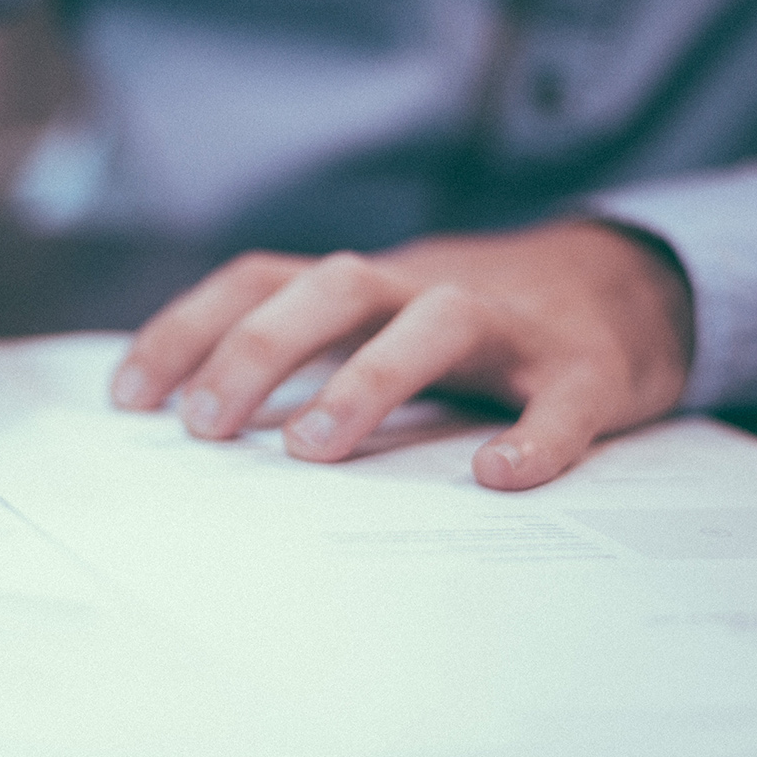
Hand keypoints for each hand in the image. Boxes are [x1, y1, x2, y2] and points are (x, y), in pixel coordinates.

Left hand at [110, 222, 693, 488]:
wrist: (629, 287)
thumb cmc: (473, 327)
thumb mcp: (380, 323)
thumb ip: (306, 356)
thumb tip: (194, 425)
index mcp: (367, 286)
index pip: (261, 280)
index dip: (189, 328)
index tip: (128, 398)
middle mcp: (426, 288)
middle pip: (335, 287)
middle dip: (260, 349)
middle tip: (205, 428)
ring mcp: (510, 325)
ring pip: (436, 322)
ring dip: (368, 378)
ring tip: (312, 450)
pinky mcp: (587, 369)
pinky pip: (561, 399)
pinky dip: (534, 436)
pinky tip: (498, 476)